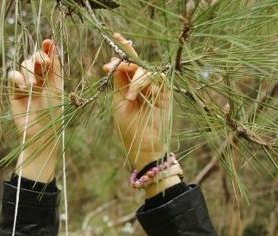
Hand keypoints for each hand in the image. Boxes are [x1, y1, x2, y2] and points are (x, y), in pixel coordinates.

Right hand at [9, 39, 62, 182]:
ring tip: (33, 86)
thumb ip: (54, 67)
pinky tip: (23, 87)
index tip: (48, 42)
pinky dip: (17, 78)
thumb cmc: (53, 112)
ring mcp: (26, 84)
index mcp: (52, 77)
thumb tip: (53, 45)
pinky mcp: (14, 91)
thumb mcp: (56, 87)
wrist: (40, 132)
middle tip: (42, 64)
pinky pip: (13, 75)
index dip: (47, 49)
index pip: (48, 58)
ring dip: (28, 71)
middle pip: (35, 58)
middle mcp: (39, 79)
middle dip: (38, 59)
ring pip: (23, 65)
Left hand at [102, 33, 170, 171]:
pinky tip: (137, 94)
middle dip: (127, 58)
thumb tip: (115, 62)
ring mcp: (154, 87)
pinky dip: (146, 83)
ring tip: (130, 96)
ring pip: (146, 69)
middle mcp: (142, 84)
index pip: (126, 64)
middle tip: (117, 64)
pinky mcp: (165, 93)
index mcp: (129, 85)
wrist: (142, 145)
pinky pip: (158, 78)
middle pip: (137, 62)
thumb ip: (119, 82)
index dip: (122, 53)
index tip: (112, 49)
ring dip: (136, 78)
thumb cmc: (128, 127)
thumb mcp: (118, 102)